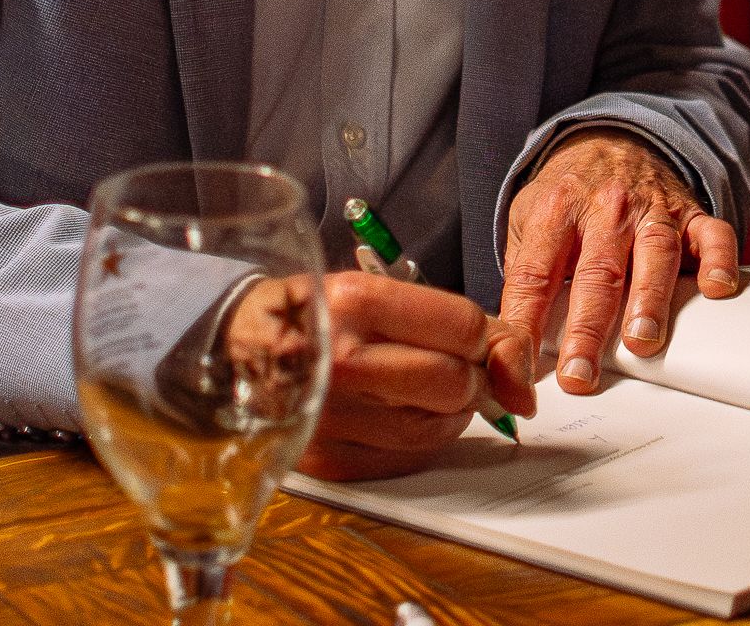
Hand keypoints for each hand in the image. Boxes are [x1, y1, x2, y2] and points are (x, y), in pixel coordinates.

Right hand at [255, 270, 536, 481]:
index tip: (479, 342)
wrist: (229, 352)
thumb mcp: (371, 289)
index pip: (463, 327)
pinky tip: (394, 414)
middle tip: (453, 367)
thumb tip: (520, 369)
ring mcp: (335, 417)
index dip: (484, 337)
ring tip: (415, 386)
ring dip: (449, 410)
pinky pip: (410, 458)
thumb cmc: (311, 315)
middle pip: (456, 383)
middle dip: (472, 378)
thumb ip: (448, 319)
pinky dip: (419, 439)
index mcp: (355, 303)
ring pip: (440, 427)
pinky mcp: (330, 460)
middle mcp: (343, 362)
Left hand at [500, 128, 740, 393]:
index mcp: (556, 211)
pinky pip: (711, 234)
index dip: (524, 324)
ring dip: (649, 299)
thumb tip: (510, 344)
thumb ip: (522, 275)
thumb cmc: (568, 195)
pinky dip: (718, 260)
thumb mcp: (527, 218)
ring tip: (642, 341)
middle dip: (586, 329)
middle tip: (579, 374)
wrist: (612, 138)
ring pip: (653, 254)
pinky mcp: (689, 213)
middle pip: (595, 272)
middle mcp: (605, 208)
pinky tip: (717, 288)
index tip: (518, 370)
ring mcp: (651, 209)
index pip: (533, 275)